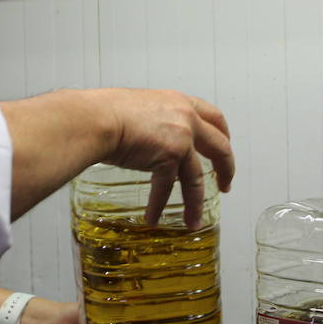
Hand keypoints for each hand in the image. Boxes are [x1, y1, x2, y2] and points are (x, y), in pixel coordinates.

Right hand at [95, 88, 233, 226]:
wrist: (96, 118)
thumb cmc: (106, 111)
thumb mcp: (142, 107)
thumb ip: (156, 121)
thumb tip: (150, 137)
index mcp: (180, 103)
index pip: (214, 117)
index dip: (223, 134)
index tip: (224, 149)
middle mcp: (186, 119)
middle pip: (220, 148)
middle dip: (226, 169)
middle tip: (225, 185)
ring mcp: (180, 139)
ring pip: (196, 178)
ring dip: (196, 202)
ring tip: (193, 221)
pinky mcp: (168, 158)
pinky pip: (166, 188)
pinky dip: (158, 205)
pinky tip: (153, 218)